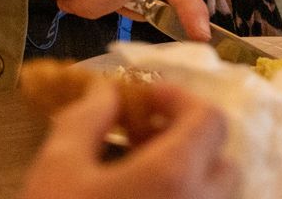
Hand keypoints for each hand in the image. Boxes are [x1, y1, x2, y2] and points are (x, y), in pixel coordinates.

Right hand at [23, 81, 236, 198]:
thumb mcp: (58, 165)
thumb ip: (86, 117)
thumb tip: (106, 93)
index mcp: (174, 175)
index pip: (209, 119)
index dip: (179, 98)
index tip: (144, 99)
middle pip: (222, 161)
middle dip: (187, 140)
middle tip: (140, 138)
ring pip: (215, 197)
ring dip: (188, 176)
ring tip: (137, 175)